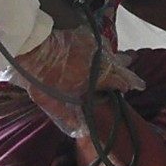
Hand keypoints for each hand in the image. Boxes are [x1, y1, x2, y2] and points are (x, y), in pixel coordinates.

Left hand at [2, 28, 143, 136]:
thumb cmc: (40, 76)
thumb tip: (80, 130)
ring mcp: (91, 45)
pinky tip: (104, 51)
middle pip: (120, 66)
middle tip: (136, 80)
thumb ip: (67, 116)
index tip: (134, 88)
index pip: (120, 81)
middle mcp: (98, 59)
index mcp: (95, 75)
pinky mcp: (82, 35)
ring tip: (125, 64)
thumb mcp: (50, 101)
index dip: (128, 85)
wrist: (29, 47)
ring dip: (117, 61)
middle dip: (127, 73)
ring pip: (111, 53)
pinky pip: (99, 43)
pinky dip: (104, 50)